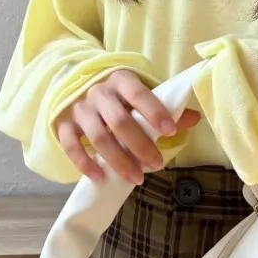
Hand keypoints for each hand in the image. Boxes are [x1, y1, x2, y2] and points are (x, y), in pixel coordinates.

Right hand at [55, 70, 200, 184]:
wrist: (77, 83)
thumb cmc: (118, 94)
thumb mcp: (140, 93)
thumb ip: (165, 106)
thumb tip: (194, 119)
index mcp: (121, 80)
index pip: (139, 94)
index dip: (155, 112)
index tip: (170, 131)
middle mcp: (98, 92)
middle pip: (119, 121)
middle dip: (140, 145)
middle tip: (157, 163)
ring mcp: (79, 108)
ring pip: (98, 137)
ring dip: (118, 161)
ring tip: (137, 178)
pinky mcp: (63, 124)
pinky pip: (71, 146)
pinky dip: (85, 164)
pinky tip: (100, 178)